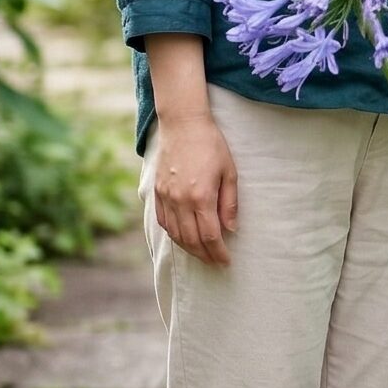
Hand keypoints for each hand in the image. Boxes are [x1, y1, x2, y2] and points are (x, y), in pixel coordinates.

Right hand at [155, 110, 238, 266]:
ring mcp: (165, 197)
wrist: (183, 125)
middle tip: (216, 263)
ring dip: (189, 249)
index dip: (218, 252)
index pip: (210, 235)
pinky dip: (174, 235)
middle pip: (191, 240)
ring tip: (202, 255)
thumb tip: (231, 229)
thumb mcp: (229, 172)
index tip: (226, 261)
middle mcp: (180, 201)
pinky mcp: (157, 192)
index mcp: (201, 196)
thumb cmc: (211, 145)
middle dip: (205, 255)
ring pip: (175, 234)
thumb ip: (229, 203)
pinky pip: (163, 222)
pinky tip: (183, 239)